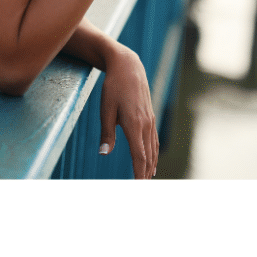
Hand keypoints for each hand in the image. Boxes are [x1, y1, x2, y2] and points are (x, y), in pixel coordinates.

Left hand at [99, 45, 158, 178]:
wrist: (128, 66)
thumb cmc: (113, 87)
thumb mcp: (105, 109)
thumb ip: (106, 133)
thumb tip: (103, 153)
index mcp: (134, 124)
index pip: (139, 156)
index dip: (138, 173)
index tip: (137, 187)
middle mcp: (145, 124)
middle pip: (148, 156)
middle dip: (145, 174)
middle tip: (142, 190)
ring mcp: (150, 120)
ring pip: (153, 149)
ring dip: (150, 167)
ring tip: (147, 181)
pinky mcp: (150, 117)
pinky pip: (153, 140)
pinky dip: (153, 155)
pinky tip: (152, 163)